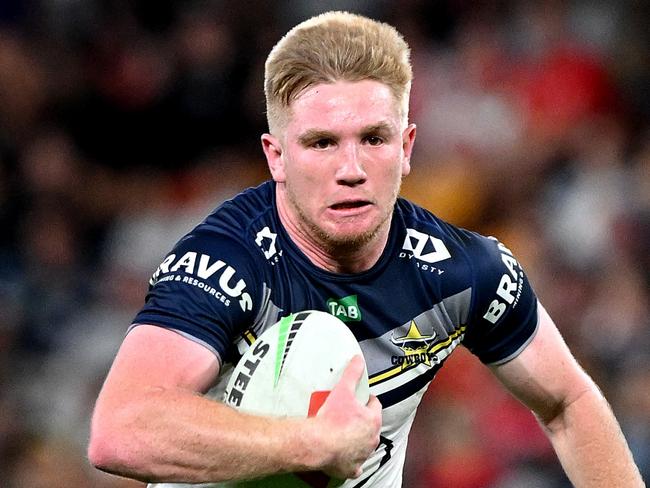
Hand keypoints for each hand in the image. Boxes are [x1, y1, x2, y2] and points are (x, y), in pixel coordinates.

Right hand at [313, 355, 381, 478]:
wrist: (318, 443)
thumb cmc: (331, 419)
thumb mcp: (343, 390)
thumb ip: (352, 373)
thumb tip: (358, 361)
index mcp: (372, 420)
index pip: (375, 405)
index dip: (367, 400)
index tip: (360, 399)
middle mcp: (371, 438)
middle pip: (371, 425)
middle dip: (362, 420)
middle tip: (347, 414)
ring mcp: (363, 454)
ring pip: (364, 445)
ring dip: (357, 439)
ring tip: (342, 431)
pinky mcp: (352, 468)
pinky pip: (355, 465)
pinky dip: (350, 460)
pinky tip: (342, 454)